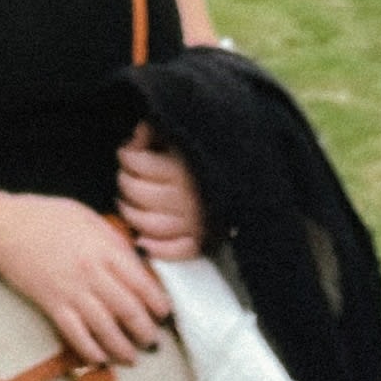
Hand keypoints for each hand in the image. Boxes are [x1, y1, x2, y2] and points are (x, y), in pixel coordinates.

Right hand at [0, 195, 171, 367]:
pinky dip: (90, 350)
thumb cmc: (46, 217)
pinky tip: (99, 360)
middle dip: (145, 331)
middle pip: (128, 310)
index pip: (141, 283)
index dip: (157, 303)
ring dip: (122, 348)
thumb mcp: (88, 217)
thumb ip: (113, 240)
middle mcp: (92, 273)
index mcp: (105, 249)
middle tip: (154, 342)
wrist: (4, 228)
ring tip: (132, 358)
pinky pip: (76, 334)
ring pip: (105, 328)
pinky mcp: (52, 305)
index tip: (164, 314)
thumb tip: (135, 262)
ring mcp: (72, 291)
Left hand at [115, 124, 205, 262]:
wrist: (255, 172)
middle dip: (126, 182)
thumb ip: (159, 130)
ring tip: (126, 202)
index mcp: (183, 168)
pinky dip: (156, 248)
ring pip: (150, 224)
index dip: (127, 156)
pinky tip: (141, 240)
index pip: (139, 163)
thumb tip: (138, 135)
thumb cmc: (212, 150)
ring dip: (131, 214)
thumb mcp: (185, 132)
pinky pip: (176, 251)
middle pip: (138, 193)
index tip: (128, 152)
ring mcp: (195, 222)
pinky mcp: (204, 240)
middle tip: (126, 175)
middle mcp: (188, 197)